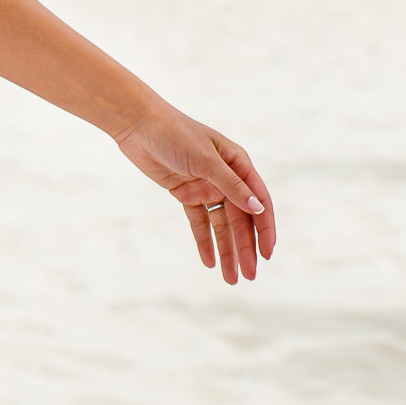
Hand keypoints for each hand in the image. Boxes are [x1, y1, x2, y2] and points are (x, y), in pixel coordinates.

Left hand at [113, 105, 276, 284]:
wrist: (138, 125)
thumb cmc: (175, 134)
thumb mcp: (206, 160)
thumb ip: (231, 186)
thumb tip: (258, 209)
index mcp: (239, 164)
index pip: (259, 202)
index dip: (265, 230)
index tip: (267, 255)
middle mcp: (226, 177)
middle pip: (240, 220)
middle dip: (245, 248)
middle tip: (249, 276)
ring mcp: (205, 186)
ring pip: (220, 225)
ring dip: (226, 250)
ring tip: (230, 278)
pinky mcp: (185, 193)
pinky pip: (199, 222)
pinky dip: (204, 241)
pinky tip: (209, 262)